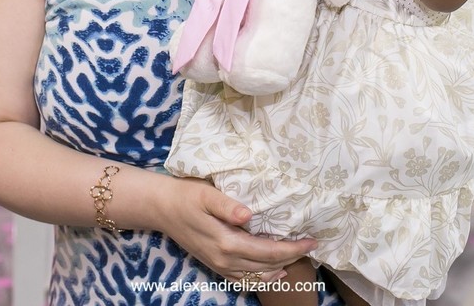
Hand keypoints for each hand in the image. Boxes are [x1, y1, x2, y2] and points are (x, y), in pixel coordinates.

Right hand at [157, 177, 316, 280]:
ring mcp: (219, 265)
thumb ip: (227, 205)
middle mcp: (225, 258)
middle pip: (267, 265)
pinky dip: (261, 278)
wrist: (162, 208)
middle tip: (311, 245)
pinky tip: (272, 271)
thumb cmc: (186, 196)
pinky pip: (243, 279)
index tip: (312, 240)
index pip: (269, 251)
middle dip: (292, 257)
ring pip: (257, 276)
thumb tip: (249, 215)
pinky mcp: (214, 265)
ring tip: (297, 256)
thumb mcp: (206, 194)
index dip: (293, 248)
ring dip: (279, 268)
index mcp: (227, 242)